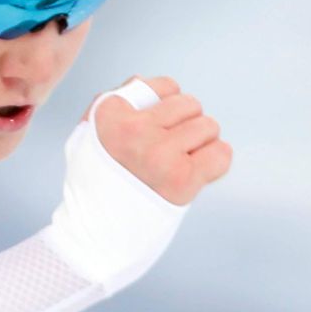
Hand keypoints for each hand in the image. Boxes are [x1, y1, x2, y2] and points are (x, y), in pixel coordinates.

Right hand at [84, 75, 232, 206]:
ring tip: (180, 161)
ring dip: (201, 143)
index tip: (154, 126)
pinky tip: (196, 173)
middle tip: (170, 147)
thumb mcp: (88, 133)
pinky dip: (215, 162)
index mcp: (110, 113)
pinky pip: (222, 153)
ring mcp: (160, 154)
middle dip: (187, 123)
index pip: (166, 86)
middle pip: (192, 105)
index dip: (166, 106)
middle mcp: (135, 131)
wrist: (97, 230)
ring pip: (209, 127)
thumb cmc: (97, 178)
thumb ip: (113, 103)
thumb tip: (144, 81)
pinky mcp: (182, 179)